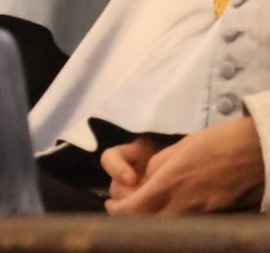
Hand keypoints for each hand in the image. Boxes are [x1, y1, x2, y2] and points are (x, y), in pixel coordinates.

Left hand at [104, 118, 264, 214]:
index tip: (112, 205)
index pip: (134, 209)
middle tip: (126, 208)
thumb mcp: (178, 149)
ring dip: (153, 219)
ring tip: (147, 206)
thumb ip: (157, 167)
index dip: (119, 211)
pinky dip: (174, 220)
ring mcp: (203, 212)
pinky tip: (172, 208)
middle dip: (132, 218)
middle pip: (148, 224)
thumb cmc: (217, 141)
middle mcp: (185, 202)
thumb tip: (144, 183)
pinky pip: (189, 223)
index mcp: (170, 181)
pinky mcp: (217, 215)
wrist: (258, 150)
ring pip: (168, 225)